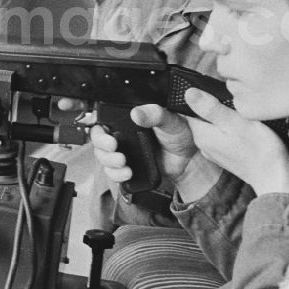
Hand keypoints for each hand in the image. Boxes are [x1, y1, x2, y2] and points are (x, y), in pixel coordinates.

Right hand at [89, 103, 217, 197]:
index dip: (100, 130)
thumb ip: (155, 114)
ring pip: (103, 158)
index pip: (103, 121)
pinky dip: (116, 174)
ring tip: (122, 162)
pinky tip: (126, 172)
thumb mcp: (170, 120)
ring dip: (109, 162)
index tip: (109, 137)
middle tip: (113, 148)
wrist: (190, 159)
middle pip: (98, 140)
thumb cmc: (181, 135)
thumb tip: (137, 113)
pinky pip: (113, 173)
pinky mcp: (127, 167)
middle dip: (102, 147)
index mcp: (129, 119)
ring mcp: (124, 152)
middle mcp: (123, 135)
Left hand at [183, 88, 288, 194]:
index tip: (215, 89)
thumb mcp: (236, 122)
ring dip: (222, 115)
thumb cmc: (260, 149)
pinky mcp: (226, 154)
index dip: (200, 94)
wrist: (276, 178)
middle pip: (200, 115)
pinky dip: (229, 126)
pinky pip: (222, 133)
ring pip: (212, 124)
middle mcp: (203, 143)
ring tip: (239, 111)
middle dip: (212, 104)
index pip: (188, 108)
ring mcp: (214, 150)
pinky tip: (242, 124)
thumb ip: (211, 108)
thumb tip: (188, 93)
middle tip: (232, 100)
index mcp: (201, 134)